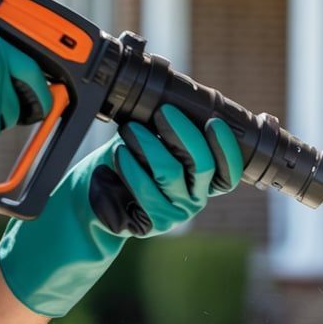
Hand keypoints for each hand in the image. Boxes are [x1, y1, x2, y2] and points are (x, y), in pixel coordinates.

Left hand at [0, 105, 244, 316]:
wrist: (94, 198)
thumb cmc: (125, 165)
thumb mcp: (151, 143)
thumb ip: (168, 132)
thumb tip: (173, 101)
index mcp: (204, 181)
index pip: (228, 169)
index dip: (225, 146)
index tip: (213, 121)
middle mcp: (197, 198)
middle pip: (202, 165)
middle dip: (182, 133)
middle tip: (163, 113)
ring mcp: (178, 212)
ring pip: (169, 172)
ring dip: (148, 144)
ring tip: (130, 130)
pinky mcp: (156, 222)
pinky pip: (145, 188)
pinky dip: (131, 166)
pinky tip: (120, 154)